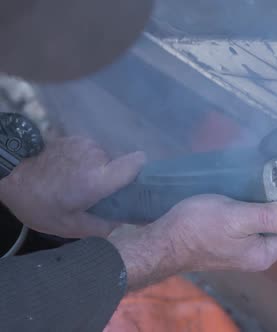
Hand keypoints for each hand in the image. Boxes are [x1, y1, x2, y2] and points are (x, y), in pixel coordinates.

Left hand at [0, 136, 145, 237]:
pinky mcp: (74, 137)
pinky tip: (68, 172)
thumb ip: (103, 227)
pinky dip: (85, 162)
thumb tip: (124, 223)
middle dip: (112, 179)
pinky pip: (91, 152)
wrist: (9, 175)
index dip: (140, 173)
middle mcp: (97, 155)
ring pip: (106, 158)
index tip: (133, 186)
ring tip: (78, 184)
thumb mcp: (70, 227)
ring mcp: (85, 143)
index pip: (137, 163)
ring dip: (98, 170)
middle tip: (95, 194)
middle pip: (120, 165)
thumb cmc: (40, 204)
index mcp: (98, 178)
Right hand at [108, 195, 276, 289]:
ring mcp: (245, 247)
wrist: (162, 240)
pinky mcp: (232, 238)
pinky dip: (262, 205)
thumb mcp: (238, 218)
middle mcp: (259, 254)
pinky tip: (261, 188)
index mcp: (265, 253)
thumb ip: (270, 218)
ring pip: (272, 223)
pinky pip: (257, 221)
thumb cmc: (198, 228)